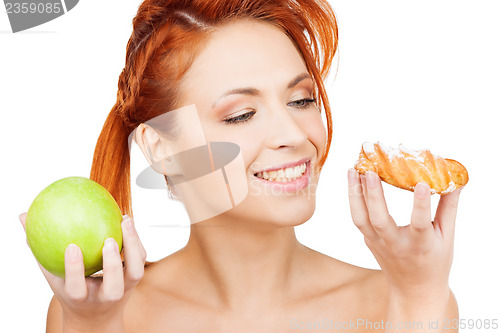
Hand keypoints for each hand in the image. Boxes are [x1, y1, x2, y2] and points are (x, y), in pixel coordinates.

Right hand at [19, 212, 145, 329]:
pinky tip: (127, 220)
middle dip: (112, 265)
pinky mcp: (135, 279)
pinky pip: (139, 259)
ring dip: (132, 247)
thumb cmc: (72, 292)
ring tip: (125, 221)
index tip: (71, 247)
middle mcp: (105, 296)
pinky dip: (136, 241)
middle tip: (108, 239)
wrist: (98, 317)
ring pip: (134, 272)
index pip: (77, 287)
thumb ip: (40, 251)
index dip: (75, 269)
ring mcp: (124, 289)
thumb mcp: (54, 277)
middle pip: (113, 286)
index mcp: (81, 298)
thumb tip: (23, 217)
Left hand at [347, 169, 461, 301]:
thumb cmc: (434, 261)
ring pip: (360, 219)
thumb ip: (448, 208)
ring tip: (353, 170)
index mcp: (420, 245)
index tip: (422, 184)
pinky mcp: (368, 240)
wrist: (413, 290)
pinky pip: (358, 218)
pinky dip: (355, 199)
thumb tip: (457, 181)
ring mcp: (377, 243)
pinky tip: (354, 180)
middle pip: (379, 220)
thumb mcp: (447, 237)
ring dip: (355, 193)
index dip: (421, 205)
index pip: (420, 224)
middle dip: (373, 195)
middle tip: (371, 171)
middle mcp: (395, 244)